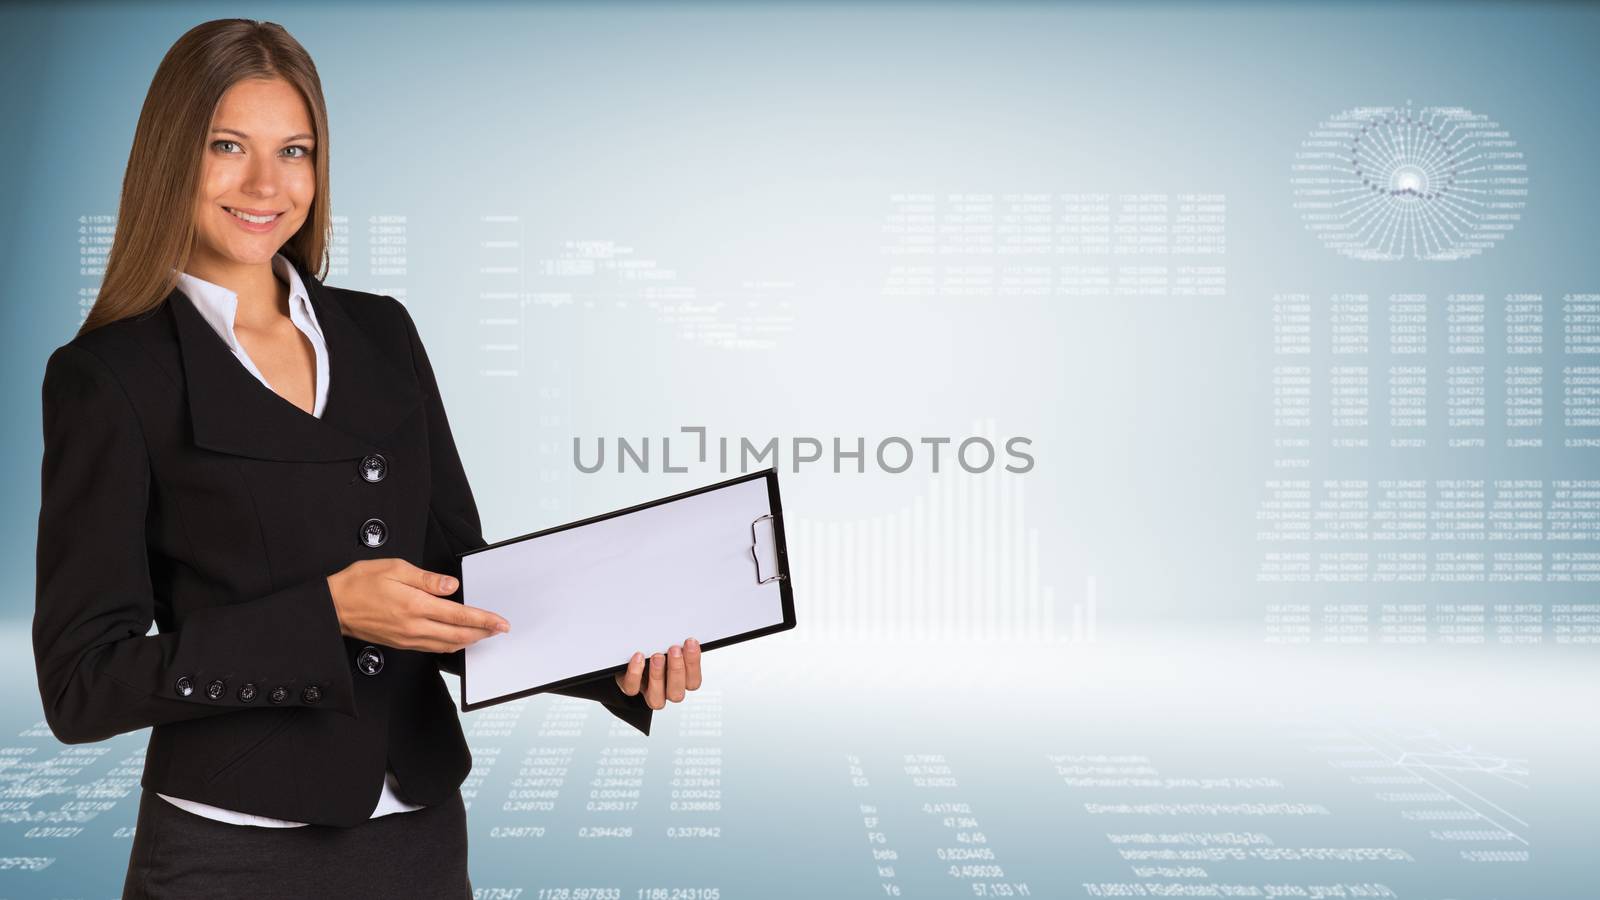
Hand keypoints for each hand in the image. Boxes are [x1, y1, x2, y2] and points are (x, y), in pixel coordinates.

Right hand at [326, 558, 509, 652]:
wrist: (331, 607)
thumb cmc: (358, 584)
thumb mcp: (394, 569)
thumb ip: (426, 579)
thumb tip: (451, 586)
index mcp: (415, 605)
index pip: (459, 615)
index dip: (484, 619)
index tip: (500, 621)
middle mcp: (413, 627)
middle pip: (458, 635)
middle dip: (483, 633)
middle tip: (500, 629)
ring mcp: (407, 639)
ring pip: (446, 645)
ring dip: (468, 641)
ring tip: (483, 634)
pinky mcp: (400, 644)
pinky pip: (432, 648)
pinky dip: (449, 644)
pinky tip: (456, 639)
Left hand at [614, 638, 701, 709]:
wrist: (629, 656)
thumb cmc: (655, 648)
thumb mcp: (668, 643)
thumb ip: (677, 640)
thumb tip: (686, 626)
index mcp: (681, 680)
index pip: (693, 681)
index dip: (693, 664)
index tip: (690, 642)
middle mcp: (666, 690)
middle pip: (676, 693)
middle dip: (676, 670)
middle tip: (674, 649)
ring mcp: (648, 692)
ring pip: (656, 699)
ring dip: (657, 676)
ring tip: (657, 656)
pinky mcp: (630, 687)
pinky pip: (632, 688)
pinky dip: (635, 673)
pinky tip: (639, 657)